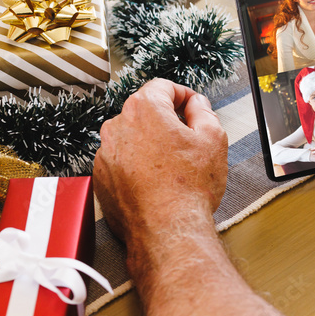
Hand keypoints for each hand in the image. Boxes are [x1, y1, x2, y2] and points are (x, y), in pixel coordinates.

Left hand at [94, 79, 227, 245]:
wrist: (167, 229)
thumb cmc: (189, 187)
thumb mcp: (213, 138)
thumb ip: (203, 111)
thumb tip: (196, 105)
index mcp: (144, 109)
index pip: (162, 86)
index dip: (183, 94)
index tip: (192, 106)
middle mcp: (117, 127)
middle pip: (144, 111)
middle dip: (166, 119)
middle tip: (188, 137)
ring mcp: (105, 154)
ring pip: (131, 137)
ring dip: (150, 142)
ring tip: (173, 164)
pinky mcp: (101, 178)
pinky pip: (121, 161)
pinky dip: (136, 164)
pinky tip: (156, 180)